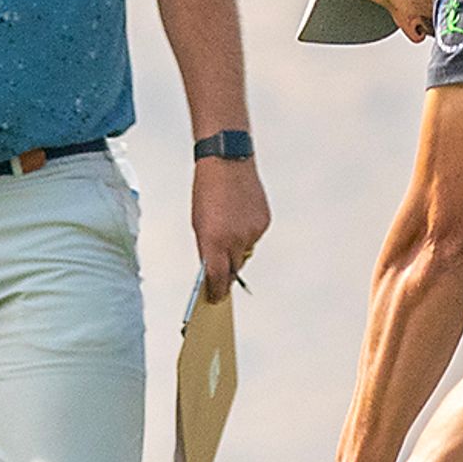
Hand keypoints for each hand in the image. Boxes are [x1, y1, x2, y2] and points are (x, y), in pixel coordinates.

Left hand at [190, 154, 268, 296]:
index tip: (215, 298)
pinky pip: (254, 237)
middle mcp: (235, 240)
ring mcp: (252, 232)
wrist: (227, 163)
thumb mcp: (198, 222)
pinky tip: (239, 219)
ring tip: (228, 231)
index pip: (217, 278)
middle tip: (221, 272)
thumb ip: (206, 248)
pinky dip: (247, 234)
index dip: (216, 292)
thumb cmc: (207, 190)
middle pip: (234, 269)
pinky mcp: (264, 223)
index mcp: (214, 241)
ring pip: (245, 253)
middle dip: (227, 272)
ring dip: (237, 250)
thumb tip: (212, 268)